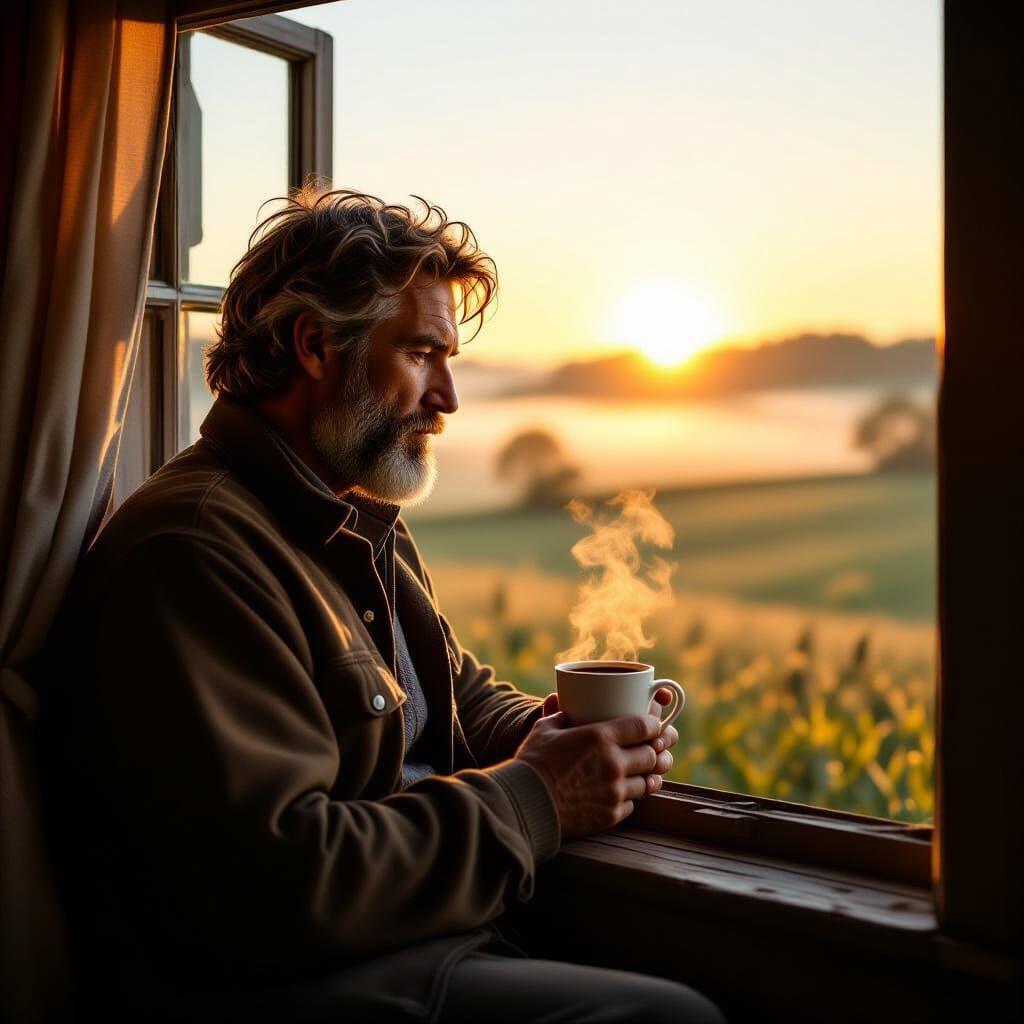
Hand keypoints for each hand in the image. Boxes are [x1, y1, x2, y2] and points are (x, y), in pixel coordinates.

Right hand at [517, 698, 668, 838]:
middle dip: (654, 751)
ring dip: (646, 776)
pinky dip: (628, 798)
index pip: (645, 726)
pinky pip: (631, 804)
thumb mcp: (545, 729)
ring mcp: (614, 791)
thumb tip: (560, 700)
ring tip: (642, 773)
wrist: (524, 803)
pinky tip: (619, 792)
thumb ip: (559, 713)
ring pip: (647, 783)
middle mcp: (613, 763)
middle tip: (651, 749)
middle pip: (652, 755)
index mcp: (600, 736)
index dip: (654, 725)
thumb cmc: (533, 762)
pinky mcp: (610, 815)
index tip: (653, 726)